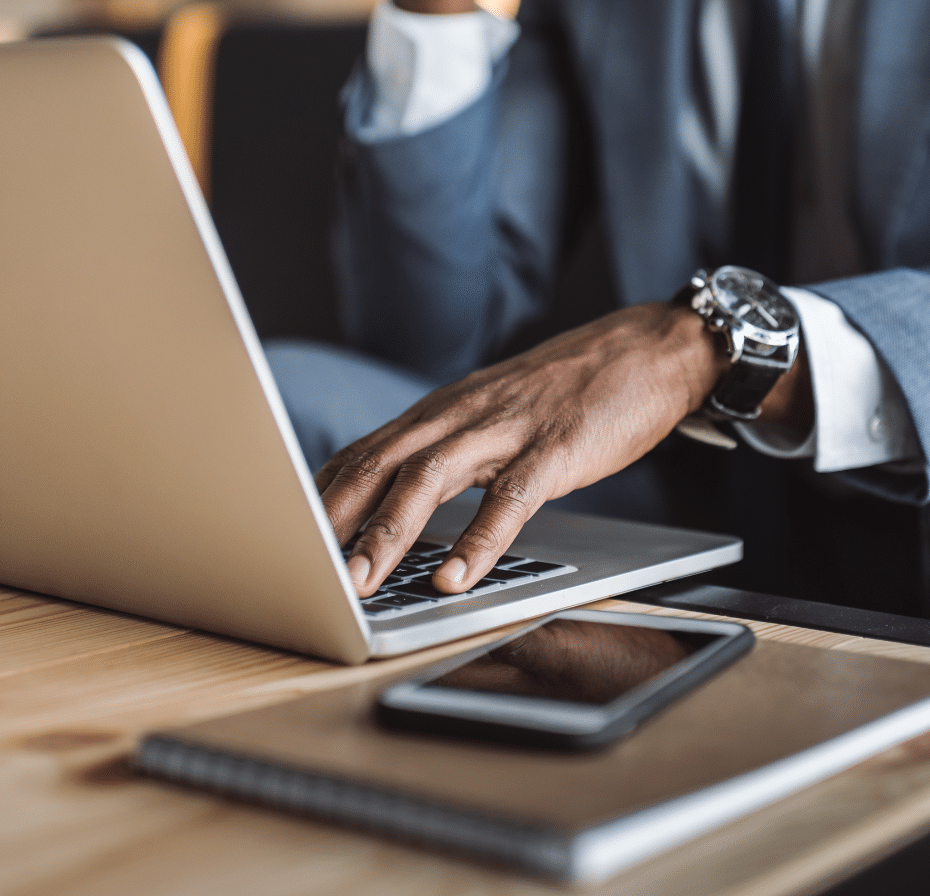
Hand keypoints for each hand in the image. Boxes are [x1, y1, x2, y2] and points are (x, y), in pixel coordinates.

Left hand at [316, 302, 811, 598]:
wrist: (649, 346)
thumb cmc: (570, 388)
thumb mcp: (495, 411)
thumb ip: (449, 447)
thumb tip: (397, 497)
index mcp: (445, 409)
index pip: (364, 453)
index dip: (319, 498)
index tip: (281, 541)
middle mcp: (463, 413)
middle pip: (380, 464)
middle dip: (333, 520)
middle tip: (296, 573)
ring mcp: (509, 427)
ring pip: (430, 478)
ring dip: (388, 532)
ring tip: (360, 583)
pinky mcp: (557, 447)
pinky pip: (511, 497)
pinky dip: (479, 539)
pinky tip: (457, 575)